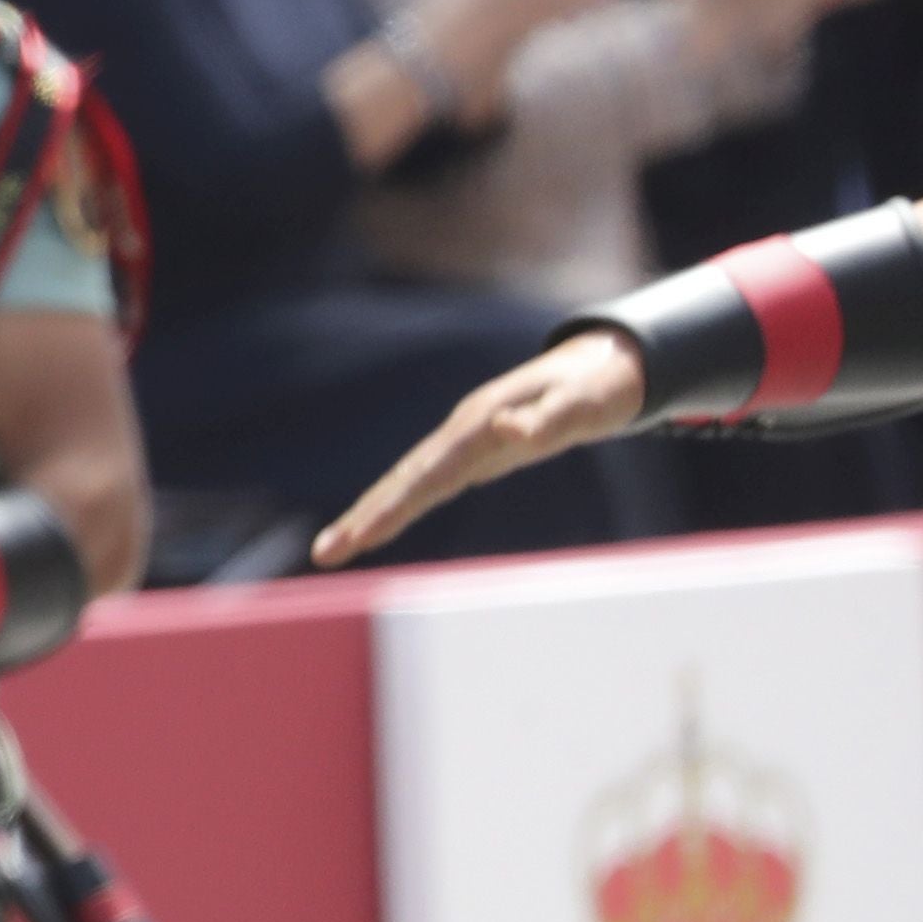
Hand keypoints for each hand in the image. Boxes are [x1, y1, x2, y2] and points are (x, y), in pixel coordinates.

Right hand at [314, 332, 647, 564]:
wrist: (598, 367)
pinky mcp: (470, 456)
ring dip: (368, 516)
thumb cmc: (596, 389)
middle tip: (324, 554)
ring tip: (332, 549)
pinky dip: (394, 508)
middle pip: (403, 481)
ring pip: (406, 484)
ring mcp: (462, 444)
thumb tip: (505, 428)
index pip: (428, 475)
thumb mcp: (585, 404)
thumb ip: (548, 417)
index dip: (393, 507)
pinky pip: (423, 486)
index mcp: (479, 424)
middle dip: (363, 518)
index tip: (362, 536)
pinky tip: (374, 527)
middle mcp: (461, 434)